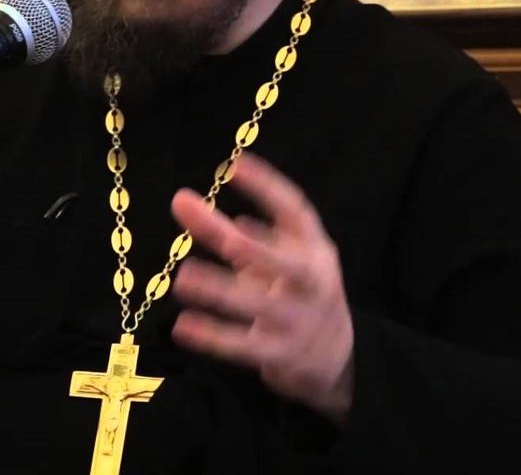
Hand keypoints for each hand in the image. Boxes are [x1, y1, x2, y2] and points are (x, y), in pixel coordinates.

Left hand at [169, 152, 354, 422]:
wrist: (337, 354)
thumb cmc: (298, 290)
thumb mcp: (278, 257)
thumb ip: (232, 232)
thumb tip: (185, 203)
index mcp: (314, 248)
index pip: (296, 211)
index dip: (268, 187)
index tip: (237, 165)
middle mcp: (312, 281)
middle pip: (278, 261)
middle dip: (243, 244)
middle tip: (212, 229)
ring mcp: (299, 319)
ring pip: (258, 305)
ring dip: (220, 291)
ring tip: (182, 278)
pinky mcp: (281, 353)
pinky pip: (244, 345)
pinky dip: (213, 337)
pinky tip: (182, 326)